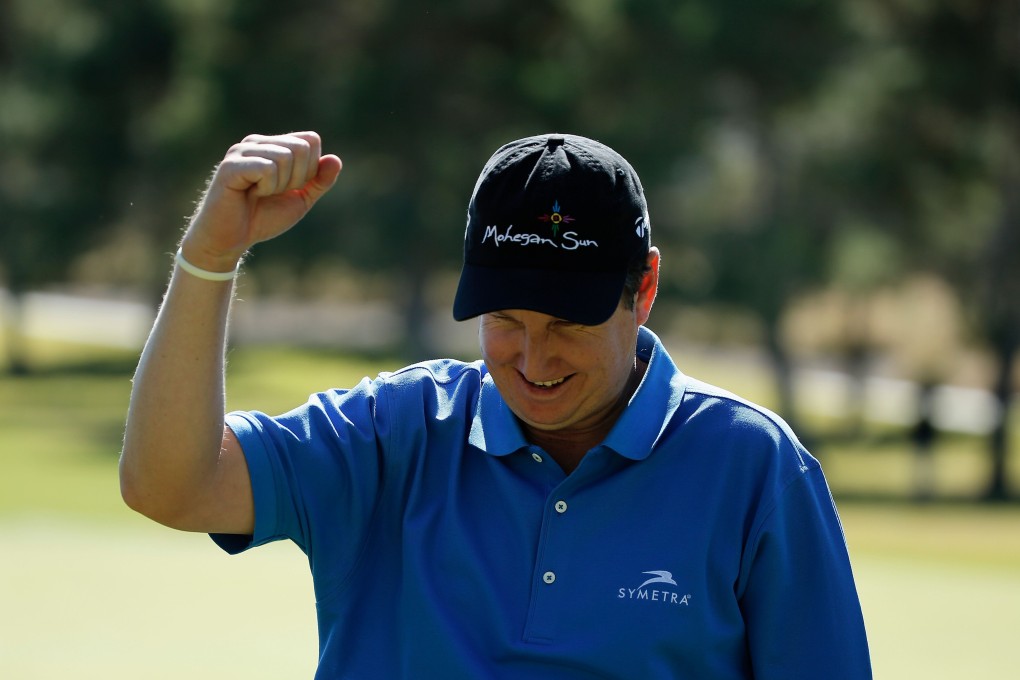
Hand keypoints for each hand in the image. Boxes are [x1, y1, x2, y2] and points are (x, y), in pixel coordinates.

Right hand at [181, 131, 342, 270]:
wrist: (231, 240)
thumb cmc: (263, 217)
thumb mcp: (300, 199)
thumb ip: (320, 181)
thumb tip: (335, 159)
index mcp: (273, 145)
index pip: (311, 140)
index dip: (310, 170)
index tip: (290, 188)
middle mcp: (256, 142)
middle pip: (301, 147)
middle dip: (297, 178)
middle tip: (274, 193)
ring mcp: (241, 151)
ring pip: (286, 156)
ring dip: (280, 185)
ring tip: (260, 194)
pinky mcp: (231, 165)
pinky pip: (268, 168)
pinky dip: (267, 188)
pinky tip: (251, 194)